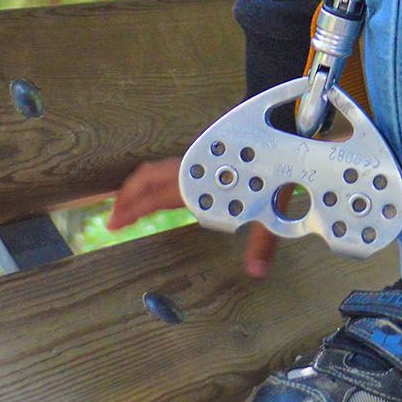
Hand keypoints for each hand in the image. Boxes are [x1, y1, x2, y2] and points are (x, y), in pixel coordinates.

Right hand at [109, 156, 278, 279]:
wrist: (287, 127)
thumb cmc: (280, 167)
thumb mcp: (272, 208)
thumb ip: (261, 242)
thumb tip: (256, 274)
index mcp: (202, 183)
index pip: (157, 196)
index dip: (133, 208)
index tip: (113, 222)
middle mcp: (197, 168)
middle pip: (150, 178)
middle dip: (129, 196)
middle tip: (114, 217)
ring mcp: (202, 158)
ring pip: (161, 169)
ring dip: (142, 185)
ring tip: (129, 203)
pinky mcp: (210, 153)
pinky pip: (175, 165)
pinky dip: (158, 178)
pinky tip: (163, 189)